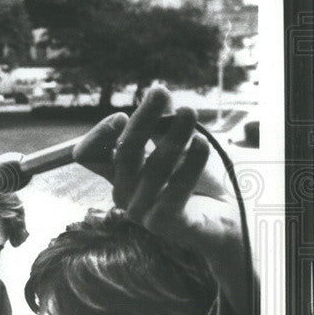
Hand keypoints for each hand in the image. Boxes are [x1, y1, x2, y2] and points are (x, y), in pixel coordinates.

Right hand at [73, 85, 240, 261]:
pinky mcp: (165, 224)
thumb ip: (163, 125)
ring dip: (174, 135)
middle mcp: (123, 194)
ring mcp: (141, 212)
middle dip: (142, 119)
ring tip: (191, 113)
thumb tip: (157, 90)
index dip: (100, 134)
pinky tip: (201, 143)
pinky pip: (175, 191)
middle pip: (123, 152)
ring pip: (152, 167)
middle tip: (160, 93)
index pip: (88, 154)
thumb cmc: (196, 184)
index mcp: (118, 175)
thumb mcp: (177, 147)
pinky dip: (190, 164)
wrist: (225, 221)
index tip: (123, 116)